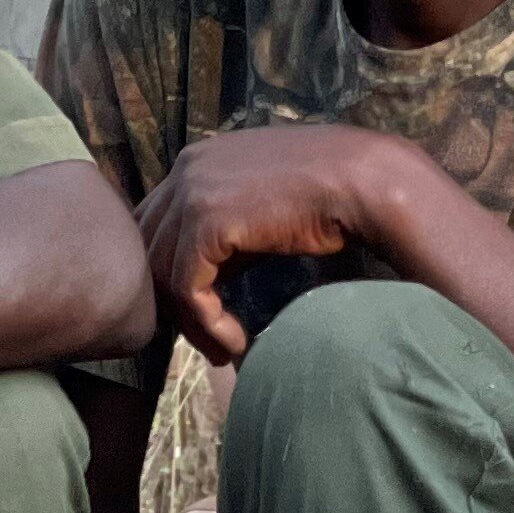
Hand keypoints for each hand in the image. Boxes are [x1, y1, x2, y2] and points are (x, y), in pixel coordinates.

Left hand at [138, 124, 414, 364]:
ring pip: (164, 276)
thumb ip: (223, 237)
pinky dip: (207, 324)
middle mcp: (185, 170)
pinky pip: (187, 288)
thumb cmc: (326, 199)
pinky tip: (235, 341)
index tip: (197, 313)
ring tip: (223, 349)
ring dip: (192, 323)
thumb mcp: (260, 214)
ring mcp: (191, 192)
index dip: (166, 275)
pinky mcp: (206, 221)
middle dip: (170, 302)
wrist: (365, 181)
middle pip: (148, 251)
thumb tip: (200, 283)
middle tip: (204, 339)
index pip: (153, 226)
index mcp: (195, 163)